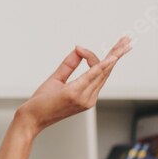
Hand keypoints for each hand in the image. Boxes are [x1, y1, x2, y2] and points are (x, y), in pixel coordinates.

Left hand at [16, 36, 132, 134]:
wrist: (31, 118)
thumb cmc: (42, 102)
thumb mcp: (57, 79)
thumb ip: (69, 65)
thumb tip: (78, 48)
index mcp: (87, 95)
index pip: (98, 73)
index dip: (94, 56)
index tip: (79, 48)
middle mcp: (89, 98)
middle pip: (106, 71)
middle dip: (117, 54)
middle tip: (127, 40)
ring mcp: (83, 97)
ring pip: (101, 72)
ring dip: (114, 56)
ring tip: (124, 44)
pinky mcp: (74, 94)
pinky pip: (91, 77)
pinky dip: (101, 66)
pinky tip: (110, 58)